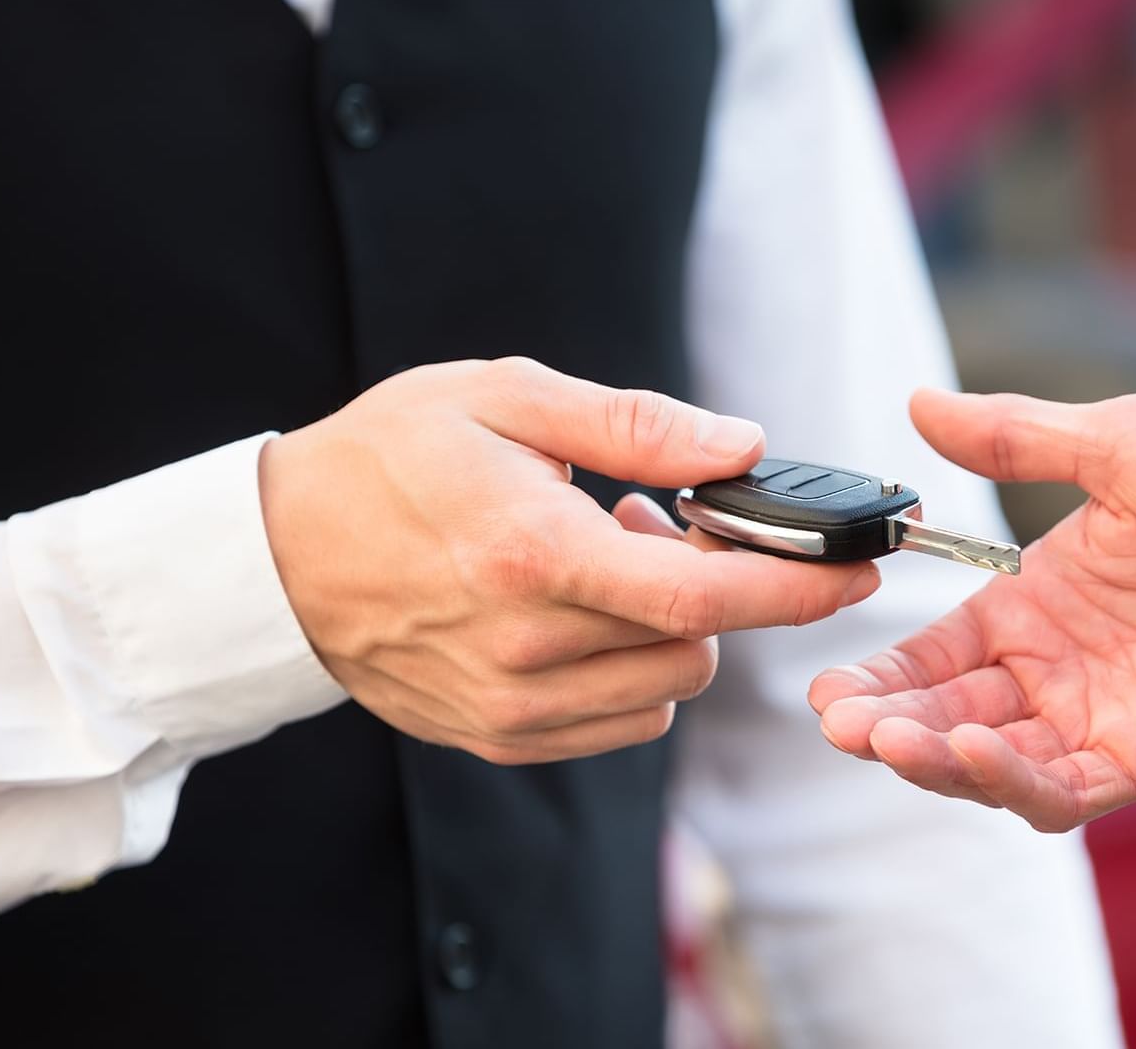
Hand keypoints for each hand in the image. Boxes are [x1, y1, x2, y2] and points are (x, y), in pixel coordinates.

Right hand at [260, 357, 878, 764]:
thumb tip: (743, 445)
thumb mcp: (503, 399)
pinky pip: (621, 720)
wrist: (274, 559)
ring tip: (602, 562)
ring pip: (667, 686)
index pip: (705, 593)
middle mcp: (526, 646)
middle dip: (716, 583)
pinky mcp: (497, 736)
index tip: (861, 568)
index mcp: (534, 554)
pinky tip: (578, 614)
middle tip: (658, 520)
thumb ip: (634, 425)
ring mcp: (510, 704)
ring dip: (670, 627)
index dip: (799, 586)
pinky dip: (631, 669)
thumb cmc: (387, 460)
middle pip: (698, 643)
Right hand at [809, 389, 1135, 830]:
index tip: (822, 677)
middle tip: (838, 718)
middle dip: (885, 720)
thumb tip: (917, 402)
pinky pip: (1065, 790)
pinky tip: (971, 748)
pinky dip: (1010, 779)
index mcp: (1046, 596)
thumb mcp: (1128, 441)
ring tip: (887, 737)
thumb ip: (1019, 439)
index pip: (938, 648)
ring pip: (993, 761)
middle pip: (949, 710)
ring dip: (933, 756)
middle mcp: (1065, 666)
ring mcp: (1107, 716)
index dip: (879, 669)